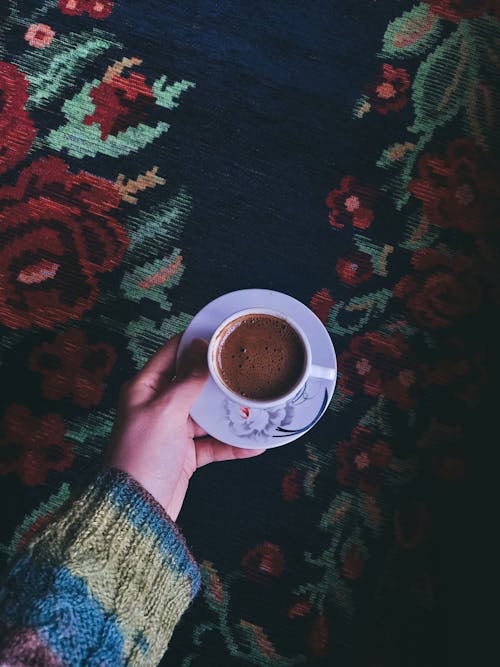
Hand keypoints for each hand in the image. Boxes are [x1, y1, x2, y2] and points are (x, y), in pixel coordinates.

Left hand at [107, 334, 264, 519]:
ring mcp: (172, 431)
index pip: (171, 354)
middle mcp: (157, 406)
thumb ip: (187, 382)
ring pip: (206, 415)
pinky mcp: (184, 455)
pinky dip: (231, 445)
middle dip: (218, 378)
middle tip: (245, 368)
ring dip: (229, 413)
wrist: (137, 510)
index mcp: (144, 389)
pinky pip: (212, 445)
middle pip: (193, 383)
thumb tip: (200, 350)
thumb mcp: (166, 412)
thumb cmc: (142, 456)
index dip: (194, 341)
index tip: (220, 333)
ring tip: (255, 406)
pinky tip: (254, 444)